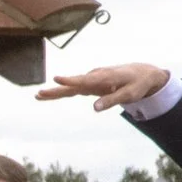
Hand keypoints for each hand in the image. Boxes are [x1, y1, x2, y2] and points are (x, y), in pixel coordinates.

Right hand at [36, 62, 170, 110]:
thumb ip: (112, 100)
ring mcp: (92, 80)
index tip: (56, 79)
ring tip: (38, 96)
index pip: (85, 80)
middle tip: (39, 94)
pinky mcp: (91, 85)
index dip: (71, 80)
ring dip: (54, 92)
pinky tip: (47, 96)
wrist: (142, 73)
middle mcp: (95, 76)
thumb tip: (94, 109)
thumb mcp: (130, 94)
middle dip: (56, 90)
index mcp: (105, 77)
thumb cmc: (137, 84)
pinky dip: (61, 92)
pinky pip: (74, 89)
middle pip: (73, 85)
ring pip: (71, 87)